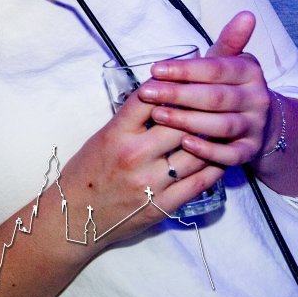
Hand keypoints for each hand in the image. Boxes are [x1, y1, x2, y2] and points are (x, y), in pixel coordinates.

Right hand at [60, 90, 223, 232]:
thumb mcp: (102, 138)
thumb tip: (163, 103)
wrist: (75, 216)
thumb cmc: (86, 173)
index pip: (148, 98)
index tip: (182, 80)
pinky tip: (219, 157)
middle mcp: (134, 155)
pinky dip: (214, 167)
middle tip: (214, 102)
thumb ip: (131, 122)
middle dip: (198, 110)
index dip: (169, 85)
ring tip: (222, 128)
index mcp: (116, 134)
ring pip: (197, 152)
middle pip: (180, 123)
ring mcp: (151, 182)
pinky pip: (200, 182)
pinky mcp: (164, 205)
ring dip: (212, 138)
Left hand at [139, 11, 272, 165]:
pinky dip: (209, 150)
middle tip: (147, 93)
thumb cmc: (229, 86)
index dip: (185, 70)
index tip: (154, 70)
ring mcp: (255, 127)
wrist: (260, 122)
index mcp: (250, 72)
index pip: (216, 69)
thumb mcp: (229, 63)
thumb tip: (246, 14)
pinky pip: (230, 154)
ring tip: (158, 115)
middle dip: (179, 95)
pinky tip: (185, 143)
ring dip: (188, 120)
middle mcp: (257, 99)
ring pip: (222, 125)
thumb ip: (229, 42)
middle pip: (215, 97)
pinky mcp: (250, 151)